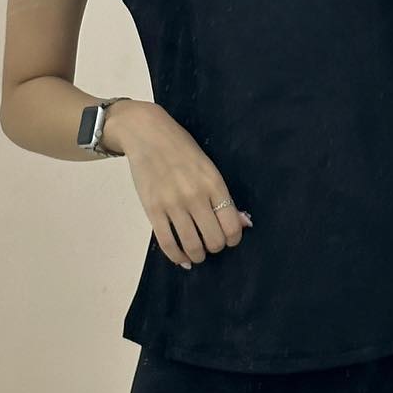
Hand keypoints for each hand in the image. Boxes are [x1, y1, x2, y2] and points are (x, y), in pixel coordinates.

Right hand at [110, 102, 251, 269]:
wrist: (147, 135)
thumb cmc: (181, 149)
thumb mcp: (209, 168)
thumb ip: (225, 197)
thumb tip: (244, 223)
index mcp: (213, 183)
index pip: (232, 225)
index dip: (234, 239)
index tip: (229, 238)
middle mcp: (195, 196)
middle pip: (214, 239)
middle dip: (216, 247)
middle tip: (211, 243)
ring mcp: (173, 204)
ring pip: (192, 246)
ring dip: (198, 255)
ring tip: (198, 253)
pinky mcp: (153, 210)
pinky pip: (167, 243)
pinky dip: (177, 257)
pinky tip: (182, 258)